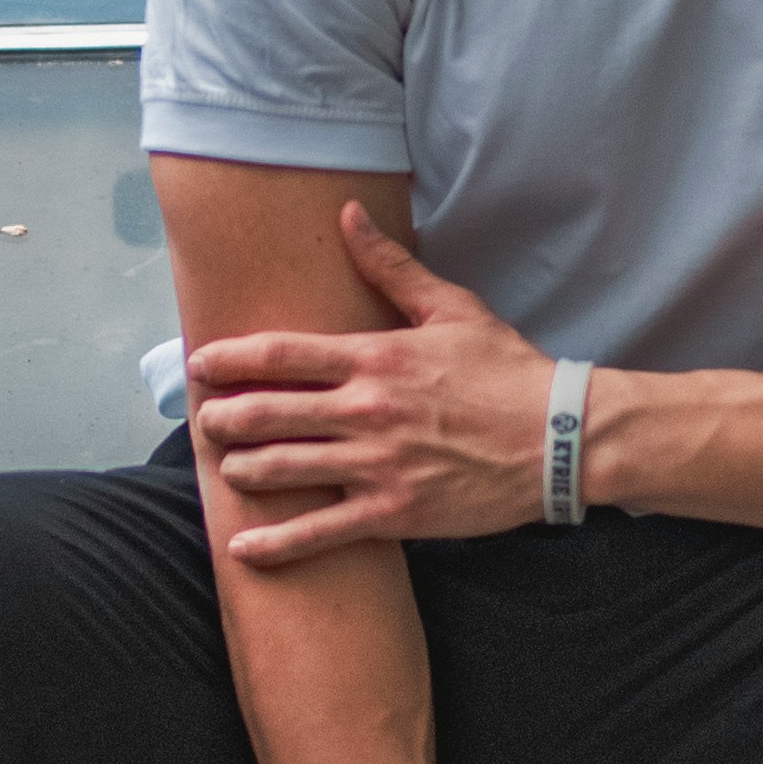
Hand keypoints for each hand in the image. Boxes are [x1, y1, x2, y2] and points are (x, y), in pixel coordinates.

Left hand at [189, 203, 556, 564]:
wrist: (562, 439)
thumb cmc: (509, 371)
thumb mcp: (453, 308)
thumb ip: (392, 266)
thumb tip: (347, 215)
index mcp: (376, 357)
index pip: (282, 354)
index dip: (229, 360)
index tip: (200, 364)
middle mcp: (367, 410)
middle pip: (269, 413)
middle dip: (224, 419)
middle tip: (203, 421)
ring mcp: (377, 465)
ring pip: (284, 470)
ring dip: (243, 471)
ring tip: (226, 470)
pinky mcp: (395, 513)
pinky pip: (321, 533)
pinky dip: (277, 542)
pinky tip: (245, 548)